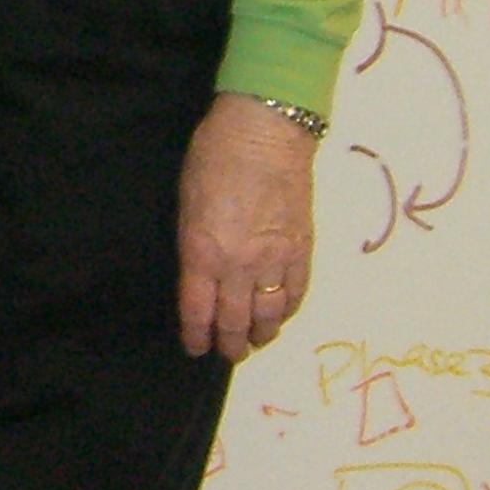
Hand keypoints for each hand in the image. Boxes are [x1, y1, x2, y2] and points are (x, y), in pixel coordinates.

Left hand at [176, 92, 318, 361]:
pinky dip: (287, 311)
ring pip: (269, 314)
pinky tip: (280, 316)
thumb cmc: (213, 158)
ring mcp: (276, 259)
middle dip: (230, 344)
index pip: (198, 311)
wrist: (266, 134)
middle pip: (235, 321)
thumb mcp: (186, 204)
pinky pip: (296, 293)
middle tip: (228, 354)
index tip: (195, 348)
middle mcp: (240, 265)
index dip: (196, 336)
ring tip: (254, 342)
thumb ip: (194, 245)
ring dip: (260, 334)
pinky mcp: (303, 249)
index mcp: (202, 252)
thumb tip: (200, 275)